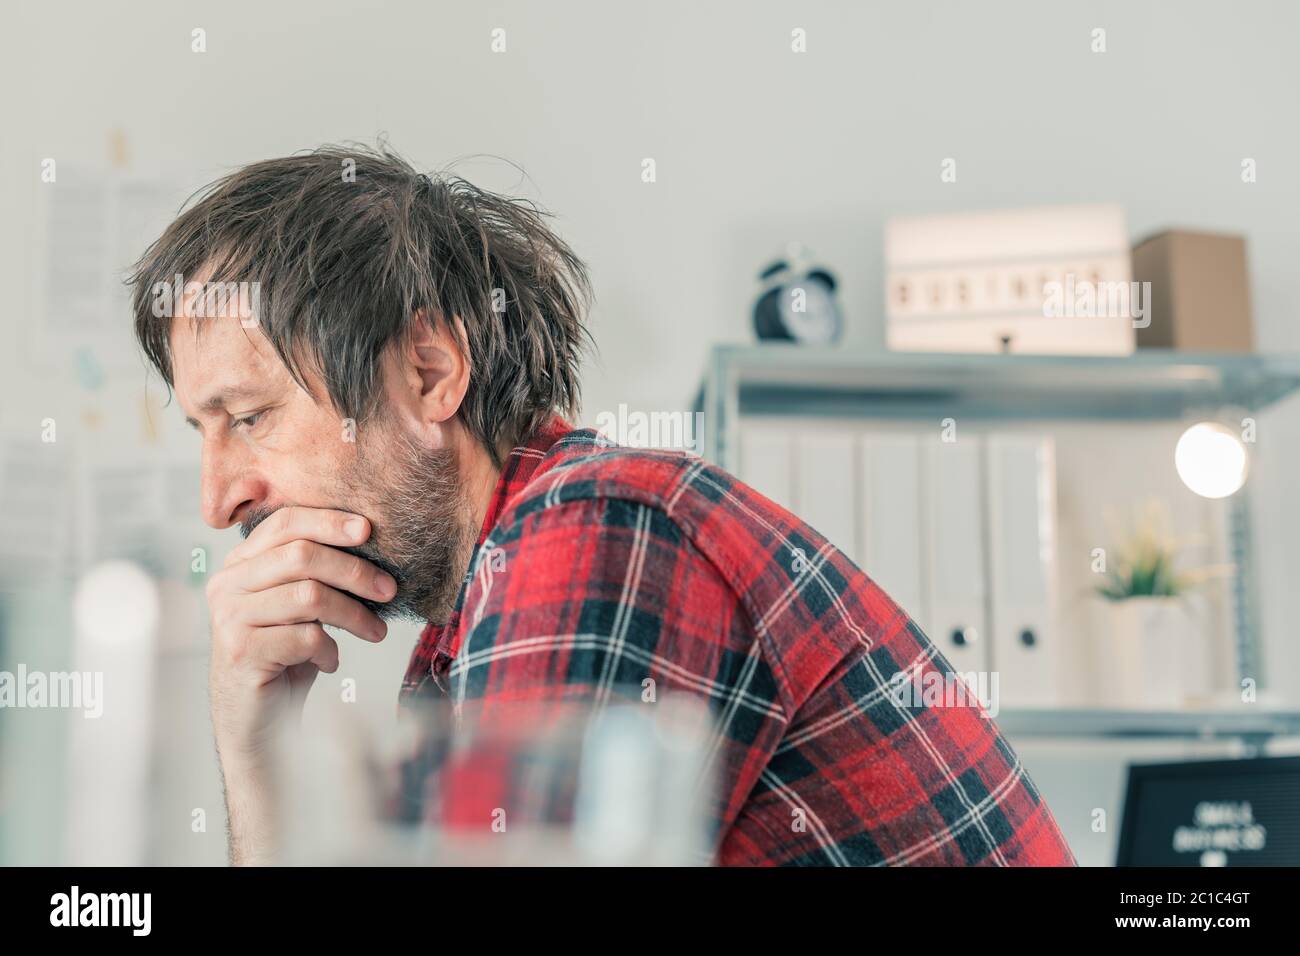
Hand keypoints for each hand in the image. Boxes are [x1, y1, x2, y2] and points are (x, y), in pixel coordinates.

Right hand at [205, 506, 395, 767]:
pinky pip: (305, 637)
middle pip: (302, 556)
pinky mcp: (241, 651)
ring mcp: (229, 618)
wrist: (260, 721)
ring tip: (375, 632)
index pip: (284, 523)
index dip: (328, 521)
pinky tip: (330, 661)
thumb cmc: (286, 656)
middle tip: (390, 590)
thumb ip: (315, 573)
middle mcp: (226, 584)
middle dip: (355, 571)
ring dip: (354, 614)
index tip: (368, 530)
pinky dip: (330, 650)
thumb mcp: (300, 606)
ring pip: (309, 596)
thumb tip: (368, 542)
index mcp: (239, 564)